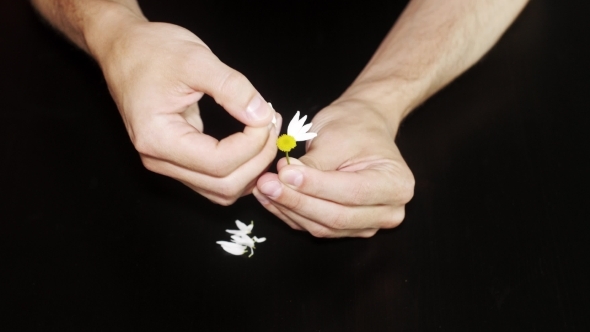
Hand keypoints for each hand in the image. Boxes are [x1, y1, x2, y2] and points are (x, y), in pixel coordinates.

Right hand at [93, 18, 278, 204]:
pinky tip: (253, 141)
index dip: (253, 144)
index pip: (219, 163)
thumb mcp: (196, 59)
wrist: (124, 47)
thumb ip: (233, 89)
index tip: (267, 115)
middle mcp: (159, 159)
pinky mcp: (177, 158)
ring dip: (251, 168)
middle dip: (258, 159)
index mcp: (158, 138)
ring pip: (222, 190)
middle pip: (224, 186)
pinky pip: (215, 179)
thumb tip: (262, 116)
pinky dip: (240, 167)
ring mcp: (167, 163)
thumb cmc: (151, 50)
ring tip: (265, 131)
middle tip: (272, 124)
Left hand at [253, 99, 413, 236]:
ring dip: (289, 209)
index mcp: (396, 185)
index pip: (350, 193)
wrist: (362, 126)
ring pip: (322, 227)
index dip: (315, 186)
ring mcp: (367, 224)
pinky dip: (290, 213)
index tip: (284, 173)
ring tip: (263, 188)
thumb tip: (285, 178)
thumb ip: (314, 164)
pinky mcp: (346, 228)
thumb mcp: (336, 138)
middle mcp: (388, 211)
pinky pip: (315, 227)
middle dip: (297, 200)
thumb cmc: (355, 126)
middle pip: (336, 216)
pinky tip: (269, 198)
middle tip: (266, 183)